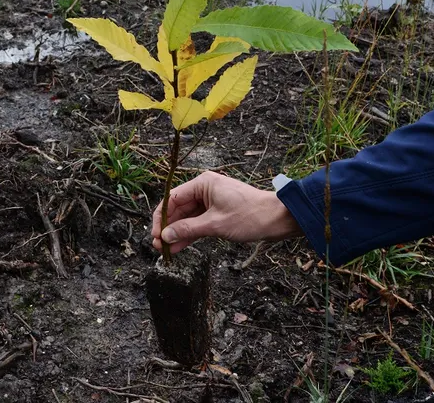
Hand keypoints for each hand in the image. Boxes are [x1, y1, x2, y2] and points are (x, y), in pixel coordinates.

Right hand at [151, 171, 301, 253]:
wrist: (278, 219)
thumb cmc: (250, 216)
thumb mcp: (215, 224)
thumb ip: (188, 229)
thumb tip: (165, 236)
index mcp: (202, 183)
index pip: (172, 199)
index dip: (161, 218)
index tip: (156, 234)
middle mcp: (205, 189)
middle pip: (179, 209)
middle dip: (169, 228)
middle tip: (159, 246)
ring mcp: (212, 202)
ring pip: (188, 218)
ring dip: (178, 233)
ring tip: (166, 250)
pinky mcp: (218, 213)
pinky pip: (198, 223)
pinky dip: (190, 234)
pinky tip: (179, 247)